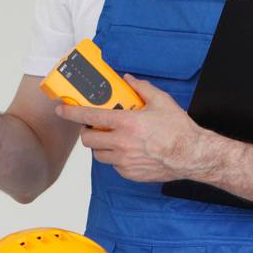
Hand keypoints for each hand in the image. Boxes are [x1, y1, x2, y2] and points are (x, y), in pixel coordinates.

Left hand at [56, 76, 206, 182]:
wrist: (191, 155)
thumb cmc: (178, 130)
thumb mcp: (161, 101)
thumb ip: (141, 88)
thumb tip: (129, 79)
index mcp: (126, 123)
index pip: (89, 117)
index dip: (71, 113)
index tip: (62, 109)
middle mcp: (121, 143)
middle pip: (88, 140)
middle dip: (88, 132)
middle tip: (96, 127)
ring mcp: (124, 161)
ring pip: (98, 155)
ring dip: (101, 146)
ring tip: (113, 139)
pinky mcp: (129, 173)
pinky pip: (113, 165)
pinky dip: (115, 158)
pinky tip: (128, 151)